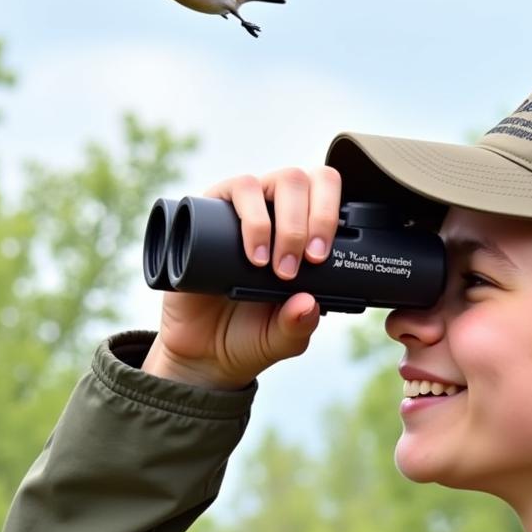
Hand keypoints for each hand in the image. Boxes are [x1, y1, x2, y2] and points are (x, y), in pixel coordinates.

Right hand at [142, 166, 341, 389]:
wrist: (202, 351)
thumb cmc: (250, 335)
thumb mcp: (283, 338)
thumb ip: (299, 325)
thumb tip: (309, 303)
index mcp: (303, 229)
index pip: (326, 192)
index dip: (330, 213)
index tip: (320, 257)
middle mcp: (274, 210)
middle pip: (299, 180)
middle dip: (306, 222)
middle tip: (296, 267)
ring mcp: (242, 210)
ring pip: (267, 182)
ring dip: (275, 223)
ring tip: (269, 267)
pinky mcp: (207, 214)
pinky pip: (232, 191)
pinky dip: (249, 219)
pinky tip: (252, 255)